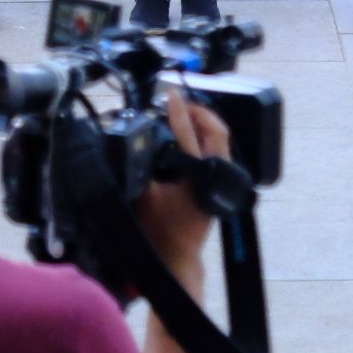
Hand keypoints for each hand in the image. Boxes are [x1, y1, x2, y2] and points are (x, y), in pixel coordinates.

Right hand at [134, 90, 235, 285]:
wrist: (177, 258)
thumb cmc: (158, 230)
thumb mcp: (142, 195)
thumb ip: (139, 165)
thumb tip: (131, 140)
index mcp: (198, 176)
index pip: (188, 135)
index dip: (178, 112)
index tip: (171, 94)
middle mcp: (215, 176)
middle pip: (217, 132)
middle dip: (199, 112)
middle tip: (180, 103)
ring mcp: (221, 181)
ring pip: (220, 141)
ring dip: (203, 125)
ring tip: (183, 115)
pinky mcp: (218, 186)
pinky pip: (217, 152)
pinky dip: (204, 139)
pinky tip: (189, 136)